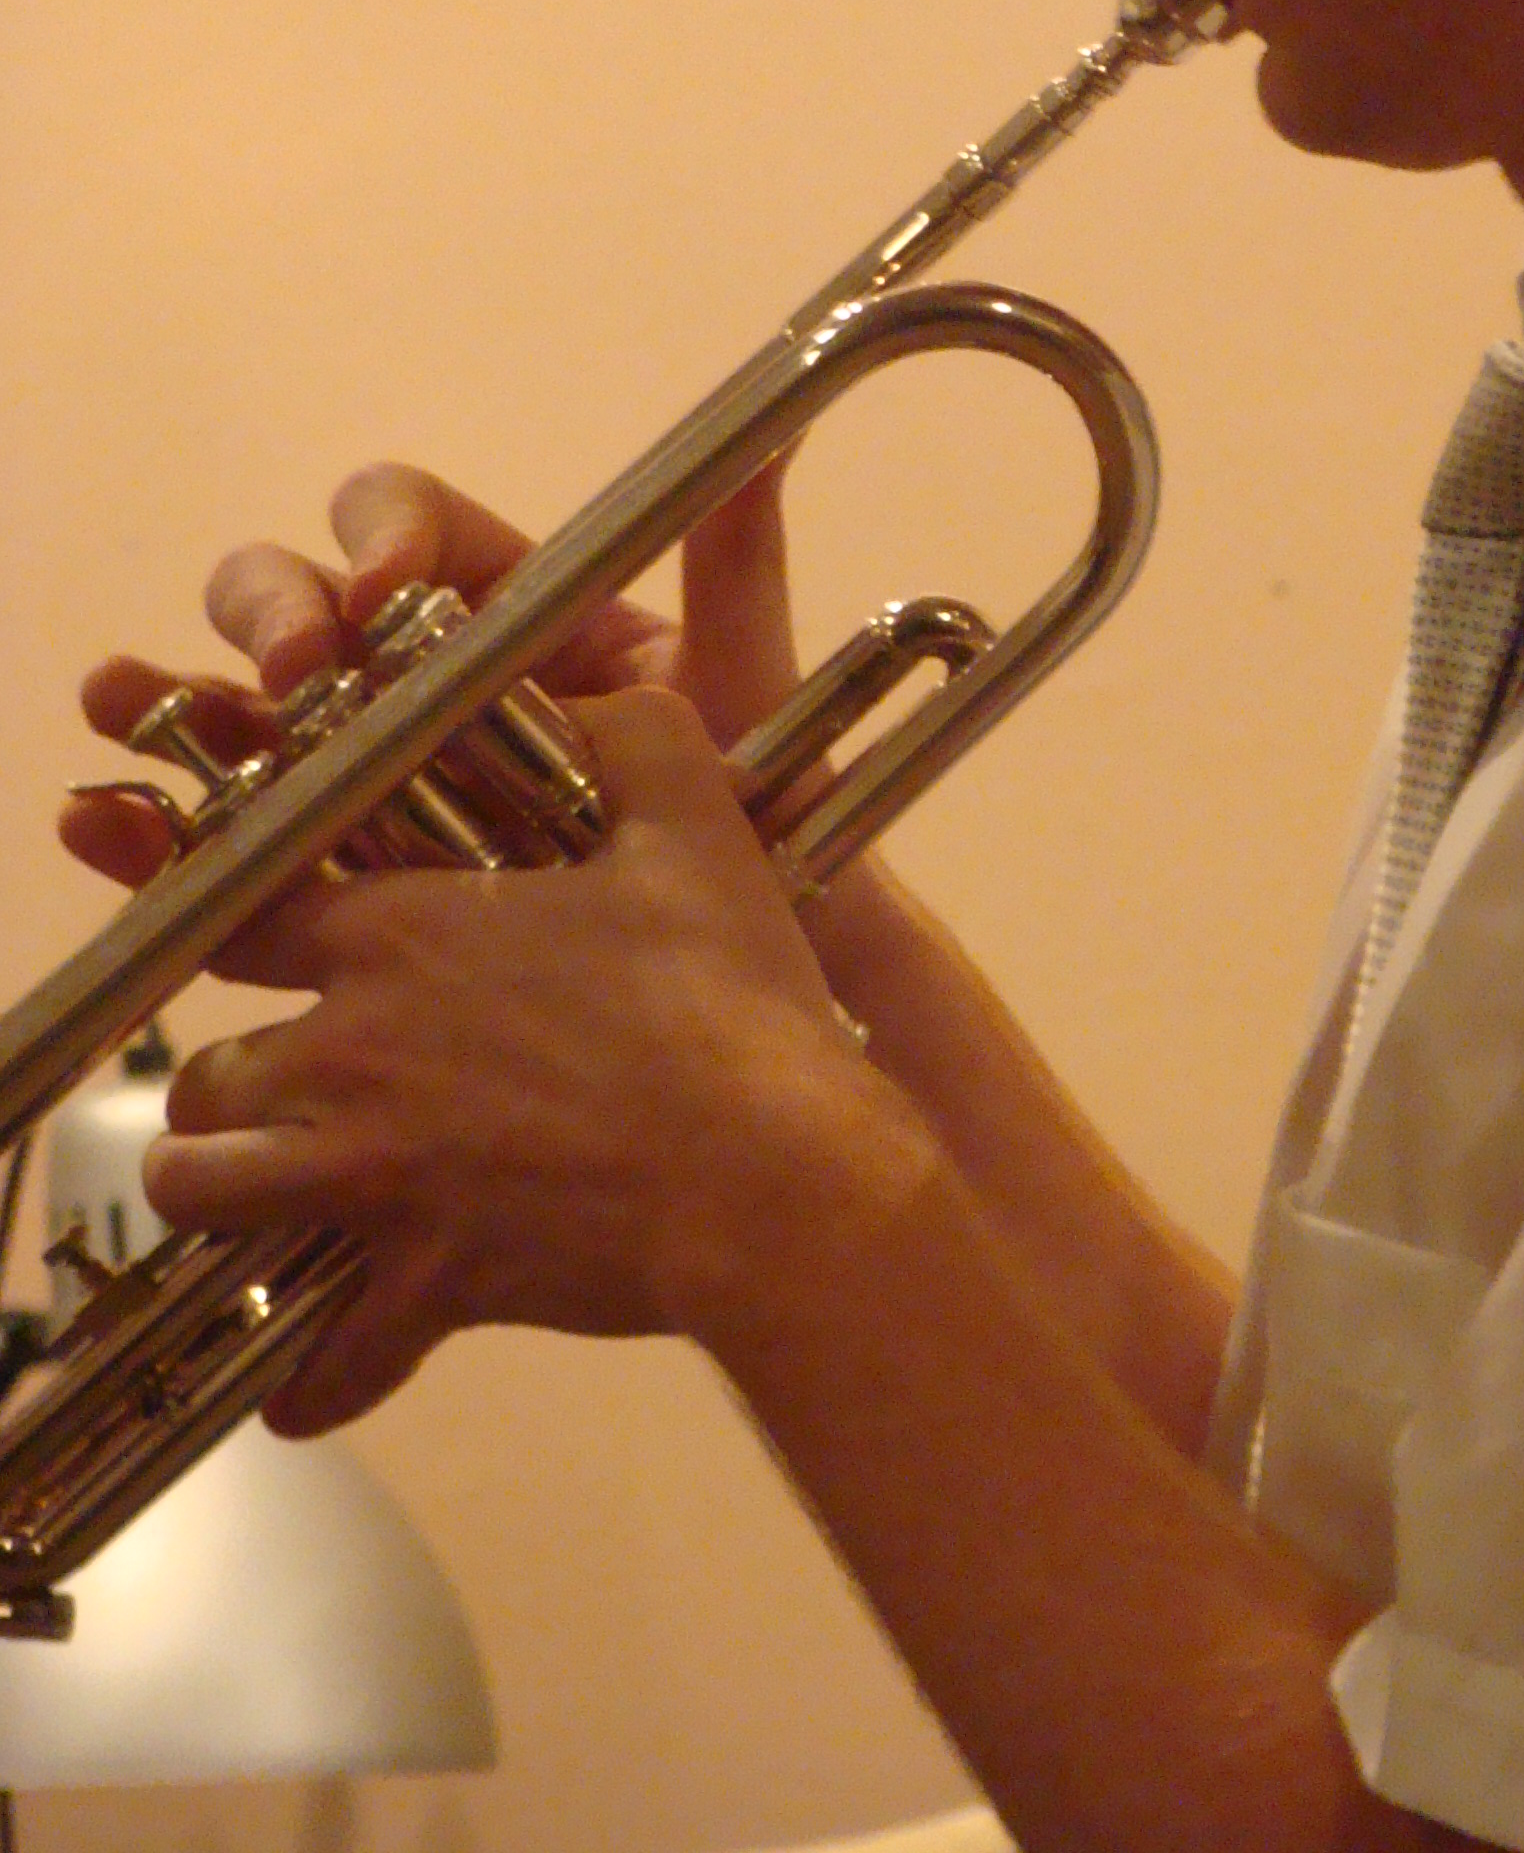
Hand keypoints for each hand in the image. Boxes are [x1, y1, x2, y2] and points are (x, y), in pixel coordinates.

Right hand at [69, 459, 800, 924]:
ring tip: (122, 702)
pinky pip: (228, 838)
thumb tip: (771, 442)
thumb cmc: (757, 826)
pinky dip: (155, 827)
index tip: (387, 590)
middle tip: (293, 675)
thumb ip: (736, 571)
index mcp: (509, 611)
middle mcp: (422, 679)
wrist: (756, 984)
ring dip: (174, 698)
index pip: (415, 529)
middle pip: (306, 596)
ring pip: (242, 708)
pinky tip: (103, 827)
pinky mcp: (332, 877)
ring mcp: (367, 776)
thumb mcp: (742, 700)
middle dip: (277, 615)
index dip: (384, 535)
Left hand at [141, 683, 893, 1432]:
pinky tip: (315, 1375)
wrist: (775, 1171)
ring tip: (275, 1202)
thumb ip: (629, 733)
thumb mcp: (696, 818)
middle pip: (198, 1072)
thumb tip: (594, 698)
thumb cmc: (729, 993)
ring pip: (203, 1197)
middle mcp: (351, 1053)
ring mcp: (372, 1179)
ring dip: (227, 1199)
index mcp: (399, 933)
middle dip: (229, 1083)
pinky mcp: (418, 1288)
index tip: (280, 944)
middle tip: (292, 1090)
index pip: (239, 912)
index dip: (245, 926)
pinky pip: (314, 1357)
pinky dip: (307, 1374)